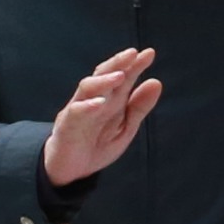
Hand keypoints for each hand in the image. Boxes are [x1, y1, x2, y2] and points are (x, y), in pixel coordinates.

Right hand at [42, 47, 162, 187]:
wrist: (71, 171)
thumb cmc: (97, 145)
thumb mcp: (125, 128)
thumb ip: (139, 107)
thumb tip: (156, 82)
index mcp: (110, 100)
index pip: (122, 76)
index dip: (135, 65)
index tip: (149, 53)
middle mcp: (94, 99)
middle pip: (103, 74)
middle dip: (118, 63)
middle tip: (133, 53)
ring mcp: (79, 110)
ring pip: (87, 87)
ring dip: (103, 80)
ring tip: (120, 75)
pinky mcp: (67, 125)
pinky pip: (75, 112)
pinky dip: (87, 106)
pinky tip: (99, 103)